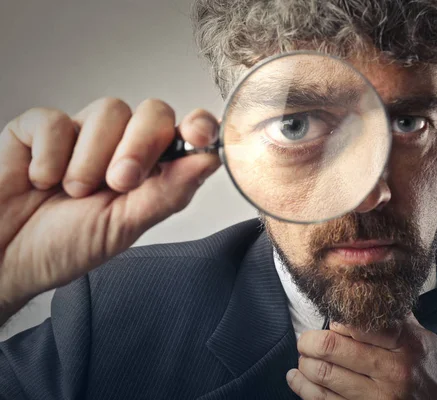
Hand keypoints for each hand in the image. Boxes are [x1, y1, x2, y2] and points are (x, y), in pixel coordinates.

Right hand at [0, 98, 220, 322]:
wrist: (3, 259)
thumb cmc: (64, 247)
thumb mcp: (123, 227)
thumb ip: (168, 192)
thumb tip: (211, 160)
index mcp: (150, 170)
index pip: (185, 132)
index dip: (198, 126)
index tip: (199, 135)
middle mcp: (120, 145)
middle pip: (152, 112)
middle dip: (140, 146)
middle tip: (119, 183)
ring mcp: (80, 134)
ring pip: (109, 110)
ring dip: (93, 158)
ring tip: (74, 191)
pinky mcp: (37, 130)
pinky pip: (55, 119)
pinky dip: (50, 154)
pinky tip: (40, 181)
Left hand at [287, 313, 436, 399]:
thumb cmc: (431, 372)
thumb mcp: (423, 339)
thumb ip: (396, 318)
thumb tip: (370, 293)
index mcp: (404, 345)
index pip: (357, 324)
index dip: (336, 322)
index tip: (331, 324)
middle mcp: (391, 372)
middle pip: (332, 348)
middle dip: (309, 341)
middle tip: (304, 340)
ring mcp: (378, 398)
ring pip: (323, 376)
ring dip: (304, 365)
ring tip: (302, 358)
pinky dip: (304, 388)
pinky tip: (297, 379)